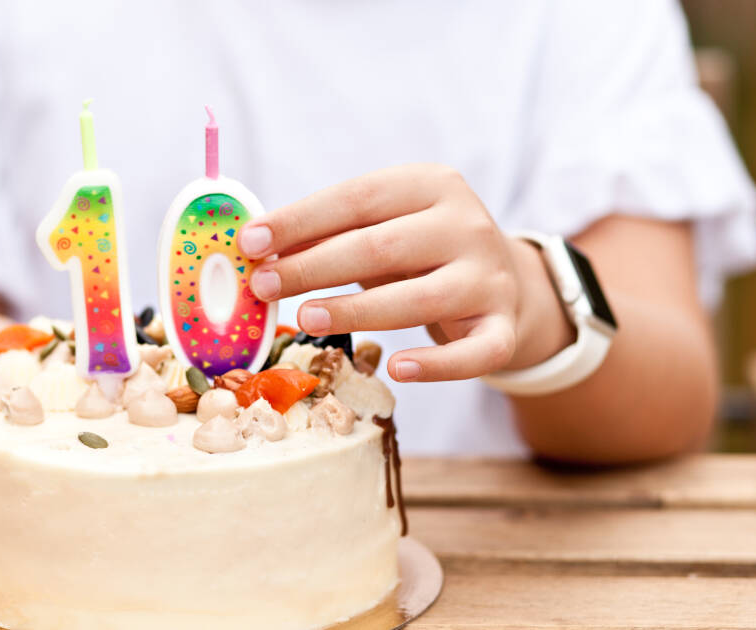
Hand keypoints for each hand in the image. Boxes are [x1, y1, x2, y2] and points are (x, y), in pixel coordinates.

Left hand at [237, 163, 572, 382]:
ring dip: (358, 310)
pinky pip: (474, 353)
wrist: (505, 280)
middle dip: (315, 267)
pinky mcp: (504, 328)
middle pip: (383, 247)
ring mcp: (490, 278)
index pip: (357, 199)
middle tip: (264, 285)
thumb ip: (327, 234)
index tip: (250, 242)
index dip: (300, 221)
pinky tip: (399, 368)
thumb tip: (255, 249)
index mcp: (431, 185)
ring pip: (422, 299)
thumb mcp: (380, 228)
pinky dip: (437, 364)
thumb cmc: (419, 250)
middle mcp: (466, 225)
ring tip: (305, 319)